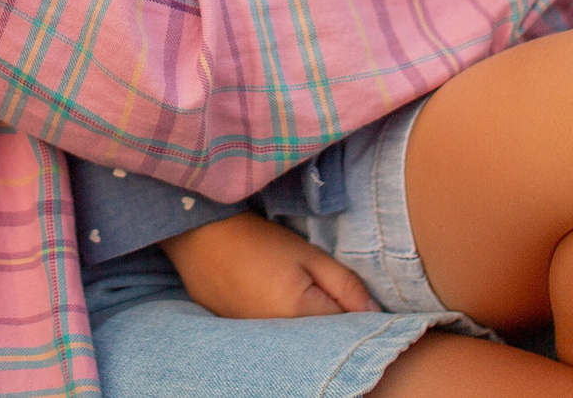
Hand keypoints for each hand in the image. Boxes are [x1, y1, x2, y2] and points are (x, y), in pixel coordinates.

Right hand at [161, 212, 376, 319]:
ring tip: (290, 286)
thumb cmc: (256, 238)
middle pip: (320, 336)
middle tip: (320, 285)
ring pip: (297, 336)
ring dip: (304, 318)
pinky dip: (279, 319)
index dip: (353, 308)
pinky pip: (272, 333)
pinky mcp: (237, 332)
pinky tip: (270, 294)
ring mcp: (255, 338)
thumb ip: (344, 284)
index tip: (349, 291)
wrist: (198, 234)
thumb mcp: (307, 254)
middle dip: (330, 316)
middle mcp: (278, 337)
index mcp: (299, 315)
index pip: (345, 327)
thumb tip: (374, 312)